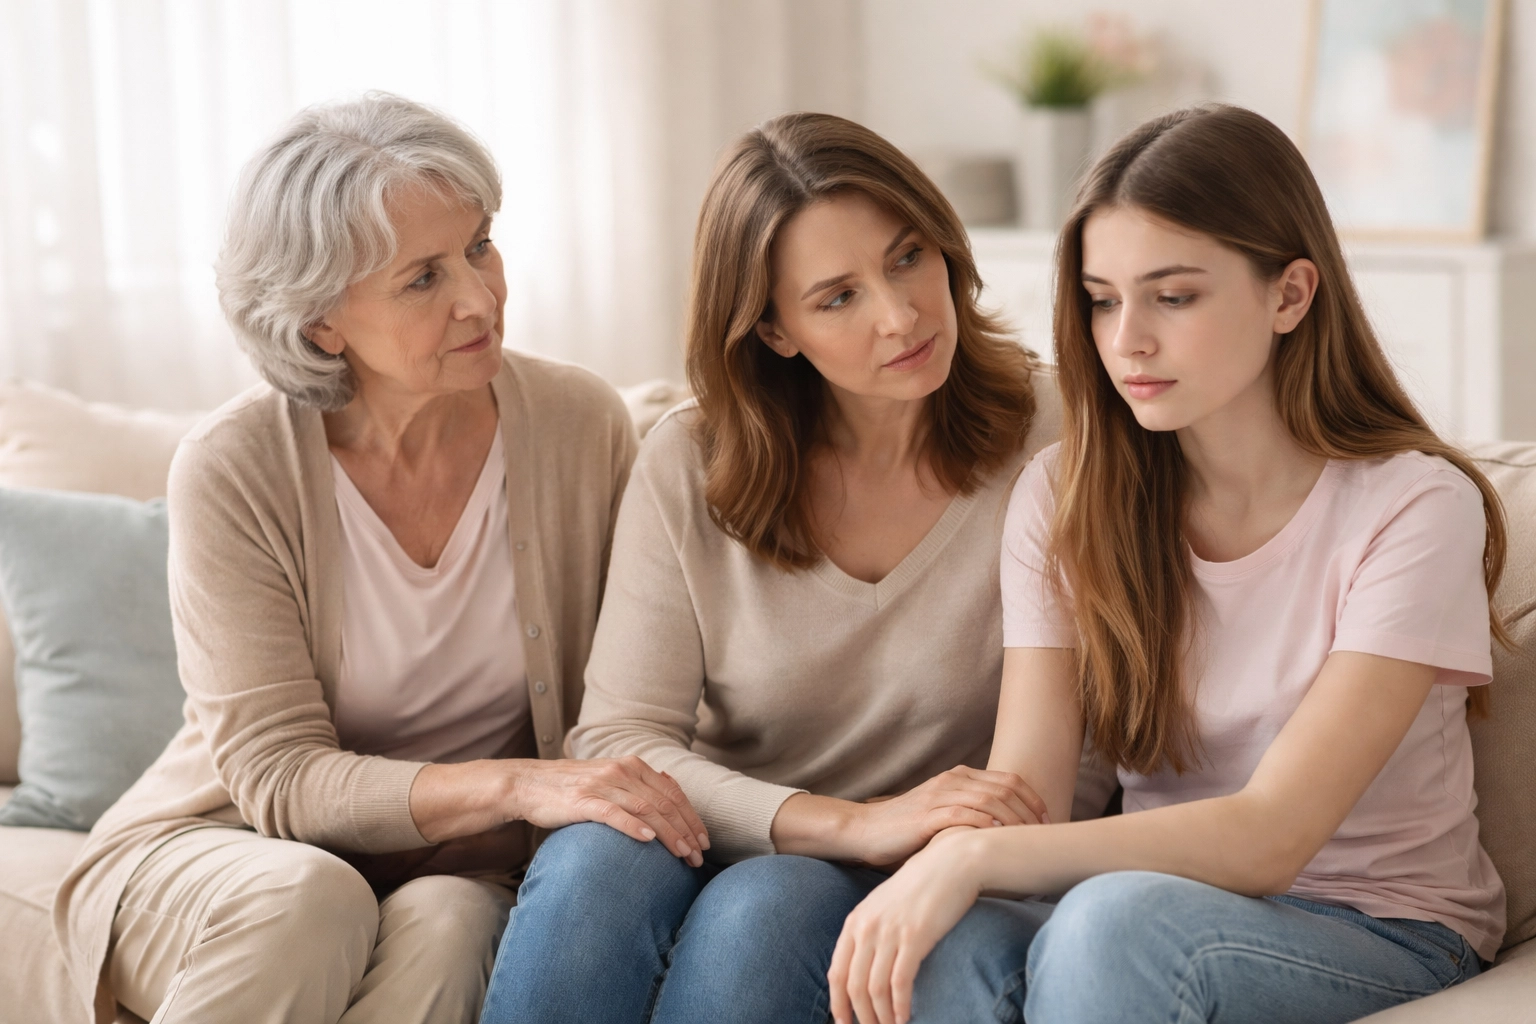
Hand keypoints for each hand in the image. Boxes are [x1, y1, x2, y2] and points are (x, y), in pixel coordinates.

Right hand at [511, 757, 709, 865]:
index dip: (692, 817)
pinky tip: (649, 841)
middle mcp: (621, 771)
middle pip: (664, 803)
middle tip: (698, 856)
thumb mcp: (609, 777)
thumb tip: (669, 783)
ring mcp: (602, 785)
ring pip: (646, 810)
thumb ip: (638, 782)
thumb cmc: (571, 786)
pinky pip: (613, 814)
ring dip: (669, 834)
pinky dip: (634, 827)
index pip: (672, 792)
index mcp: (632, 765)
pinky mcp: (582, 801)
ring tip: (682, 854)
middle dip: (686, 831)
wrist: (528, 783)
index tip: (704, 841)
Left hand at [829, 832, 984, 1023]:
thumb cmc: (921, 886)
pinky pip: (900, 983)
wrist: (951, 863)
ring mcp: (890, 932)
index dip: (838, 1003)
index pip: (836, 972)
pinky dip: (900, 1006)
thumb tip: (866, 964)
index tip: (845, 1022)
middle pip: (853, 985)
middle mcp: (867, 927)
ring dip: (881, 1016)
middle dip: (860, 1016)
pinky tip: (905, 1017)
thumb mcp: (884, 905)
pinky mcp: (915, 937)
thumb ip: (871, 930)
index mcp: (856, 921)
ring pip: (874, 989)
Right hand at [851, 766, 1046, 866]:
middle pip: (1005, 788)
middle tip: (1047, 834)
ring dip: (1015, 820)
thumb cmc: (907, 829)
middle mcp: (952, 781)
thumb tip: (1007, 834)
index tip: (1049, 822)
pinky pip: (963, 815)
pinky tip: (998, 838)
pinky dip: (985, 824)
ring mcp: (939, 796)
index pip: (1009, 780)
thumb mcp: (944, 814)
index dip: (1034, 799)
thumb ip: (971, 815)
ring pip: (989, 800)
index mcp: (959, 777)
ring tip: (1029, 839)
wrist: (865, 830)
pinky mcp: (926, 816)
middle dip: (1032, 811)